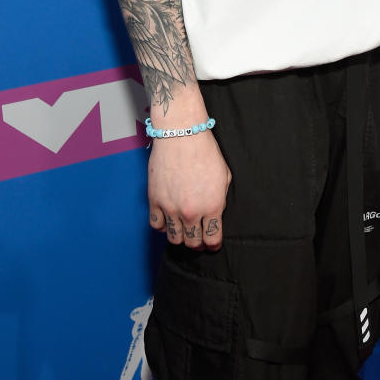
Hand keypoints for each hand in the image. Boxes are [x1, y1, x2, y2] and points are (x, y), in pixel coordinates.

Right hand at [147, 132, 230, 250]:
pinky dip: (162, 226)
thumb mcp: (224, 176)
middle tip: (198, 237)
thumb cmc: (205, 151)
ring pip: (173, 238)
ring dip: (180, 236)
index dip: (213, 244)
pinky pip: (156, 225)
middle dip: (197, 243)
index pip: (212, 239)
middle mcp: (191, 211)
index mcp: (212, 206)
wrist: (181, 134)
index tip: (211, 243)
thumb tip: (214, 214)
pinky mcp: (154, 201)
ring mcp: (171, 208)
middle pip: (192, 243)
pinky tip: (168, 219)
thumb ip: (219, 200)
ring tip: (183, 229)